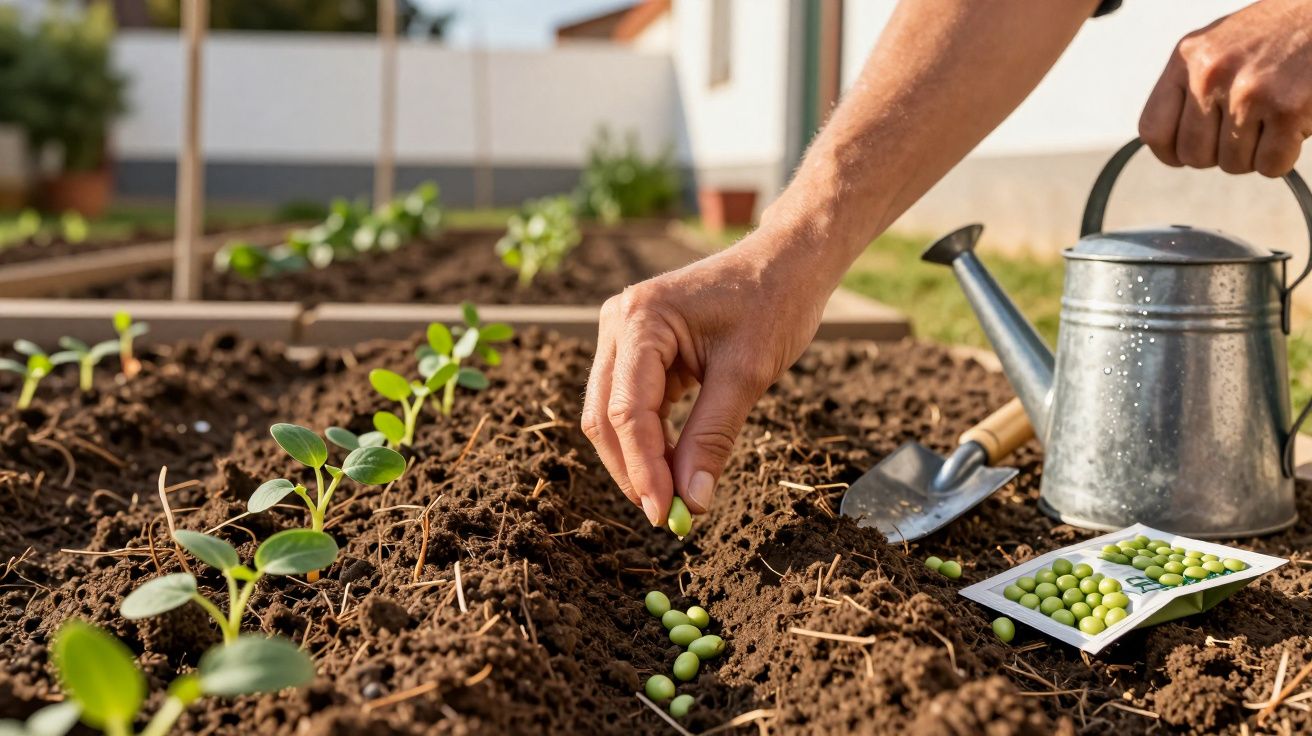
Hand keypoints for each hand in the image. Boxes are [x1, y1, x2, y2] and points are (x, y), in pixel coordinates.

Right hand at [582, 228, 827, 525]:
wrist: (787, 262)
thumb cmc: (773, 303)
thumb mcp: (747, 375)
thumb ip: (713, 438)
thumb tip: (691, 500)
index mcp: (639, 319)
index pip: (627, 409)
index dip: (642, 468)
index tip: (665, 513)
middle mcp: (618, 323)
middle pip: (605, 416)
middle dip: (633, 470)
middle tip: (668, 515)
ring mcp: (623, 335)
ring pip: (612, 415)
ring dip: (639, 459)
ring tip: (676, 497)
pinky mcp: (638, 349)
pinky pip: (632, 405)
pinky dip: (651, 440)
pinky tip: (676, 466)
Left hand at [1140, 0, 1311, 176]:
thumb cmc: (1279, 33)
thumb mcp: (1220, 46)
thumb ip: (1191, 87)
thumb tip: (1172, 144)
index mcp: (1187, 58)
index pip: (1154, 131)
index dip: (1173, 152)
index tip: (1192, 150)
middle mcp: (1210, 74)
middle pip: (1194, 156)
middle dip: (1222, 153)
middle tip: (1247, 131)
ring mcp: (1248, 92)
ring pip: (1233, 164)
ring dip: (1256, 154)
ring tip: (1272, 119)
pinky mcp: (1286, 108)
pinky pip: (1271, 165)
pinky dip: (1283, 158)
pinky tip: (1292, 127)